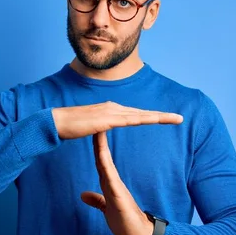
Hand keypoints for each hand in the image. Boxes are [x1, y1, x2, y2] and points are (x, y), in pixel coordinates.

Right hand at [52, 101, 182, 139]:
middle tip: (179, 118)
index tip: (165, 119)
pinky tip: (154, 120)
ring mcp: (110, 112)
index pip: (135, 114)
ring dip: (159, 117)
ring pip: (140, 115)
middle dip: (161, 115)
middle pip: (142, 113)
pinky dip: (143, 119)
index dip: (151, 116)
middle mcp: (113, 108)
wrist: (56, 122)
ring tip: (175, 119)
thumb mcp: (89, 127)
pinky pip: (129, 120)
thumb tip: (102, 127)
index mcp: (110, 110)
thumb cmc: (69, 126)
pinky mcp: (106, 119)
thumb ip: (98, 126)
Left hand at [80, 131, 154, 234]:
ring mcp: (117, 188)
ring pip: (106, 164)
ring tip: (98, 131)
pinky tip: (102, 157)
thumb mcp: (107, 209)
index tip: (89, 129)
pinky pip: (111, 180)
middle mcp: (113, 182)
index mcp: (109, 183)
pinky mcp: (120, 197)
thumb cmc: (125, 222)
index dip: (94, 144)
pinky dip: (106, 167)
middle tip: (93, 120)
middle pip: (102, 157)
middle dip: (97, 139)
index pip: (100, 159)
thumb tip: (83, 195)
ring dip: (101, 148)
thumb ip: (97, 201)